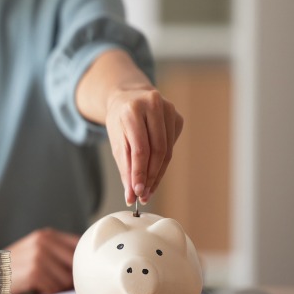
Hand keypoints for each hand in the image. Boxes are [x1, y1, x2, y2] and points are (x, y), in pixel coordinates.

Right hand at [5, 228, 79, 293]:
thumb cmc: (14, 265)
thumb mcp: (35, 249)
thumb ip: (57, 251)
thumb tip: (85, 265)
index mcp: (47, 235)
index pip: (79, 245)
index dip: (81, 261)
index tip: (78, 269)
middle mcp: (44, 242)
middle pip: (75, 265)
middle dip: (69, 277)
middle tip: (55, 281)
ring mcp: (39, 256)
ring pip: (66, 280)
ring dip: (56, 287)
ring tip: (42, 284)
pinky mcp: (34, 272)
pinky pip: (54, 289)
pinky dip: (46, 293)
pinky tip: (36, 289)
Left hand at [105, 86, 183, 205]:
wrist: (128, 97)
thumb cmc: (120, 120)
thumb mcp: (116, 141)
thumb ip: (124, 167)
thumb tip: (131, 195)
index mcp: (133, 110)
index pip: (140, 148)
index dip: (140, 173)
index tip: (137, 192)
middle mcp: (153, 105)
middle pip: (157, 151)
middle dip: (151, 177)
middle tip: (144, 195)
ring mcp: (169, 109)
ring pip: (167, 151)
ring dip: (158, 174)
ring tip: (149, 190)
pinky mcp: (178, 117)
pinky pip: (171, 146)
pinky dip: (163, 162)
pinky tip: (155, 171)